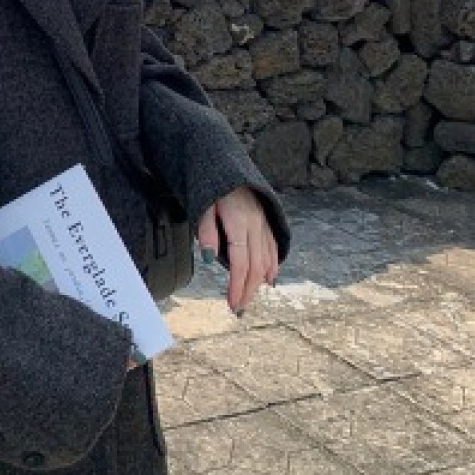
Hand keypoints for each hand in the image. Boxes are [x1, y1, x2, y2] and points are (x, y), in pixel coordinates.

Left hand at [196, 187, 278, 315]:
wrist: (227, 165)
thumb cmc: (211, 187)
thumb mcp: (202, 205)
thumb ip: (206, 231)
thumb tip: (208, 258)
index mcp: (239, 221)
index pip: (240, 261)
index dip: (237, 285)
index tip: (232, 303)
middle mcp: (256, 224)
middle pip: (255, 265)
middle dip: (247, 290)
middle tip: (238, 309)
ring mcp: (264, 223)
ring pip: (266, 259)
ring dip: (258, 283)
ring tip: (247, 299)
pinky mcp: (267, 222)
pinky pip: (272, 248)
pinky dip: (271, 266)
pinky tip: (268, 280)